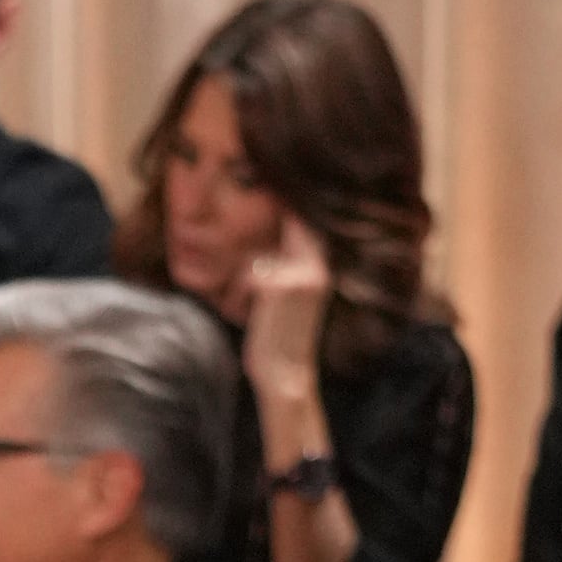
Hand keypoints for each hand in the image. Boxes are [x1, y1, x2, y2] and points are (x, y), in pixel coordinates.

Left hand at [242, 215, 334, 411]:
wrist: (286, 377)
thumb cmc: (282, 340)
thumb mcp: (293, 297)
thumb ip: (288, 266)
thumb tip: (268, 244)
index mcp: (323, 268)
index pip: (307, 222)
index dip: (289, 203)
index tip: (269, 184)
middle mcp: (316, 266)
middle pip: (290, 222)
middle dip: (271, 209)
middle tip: (252, 210)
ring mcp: (298, 274)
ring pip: (257, 258)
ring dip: (243, 283)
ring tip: (248, 309)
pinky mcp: (276, 286)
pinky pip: (246, 276)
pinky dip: (237, 297)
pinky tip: (244, 315)